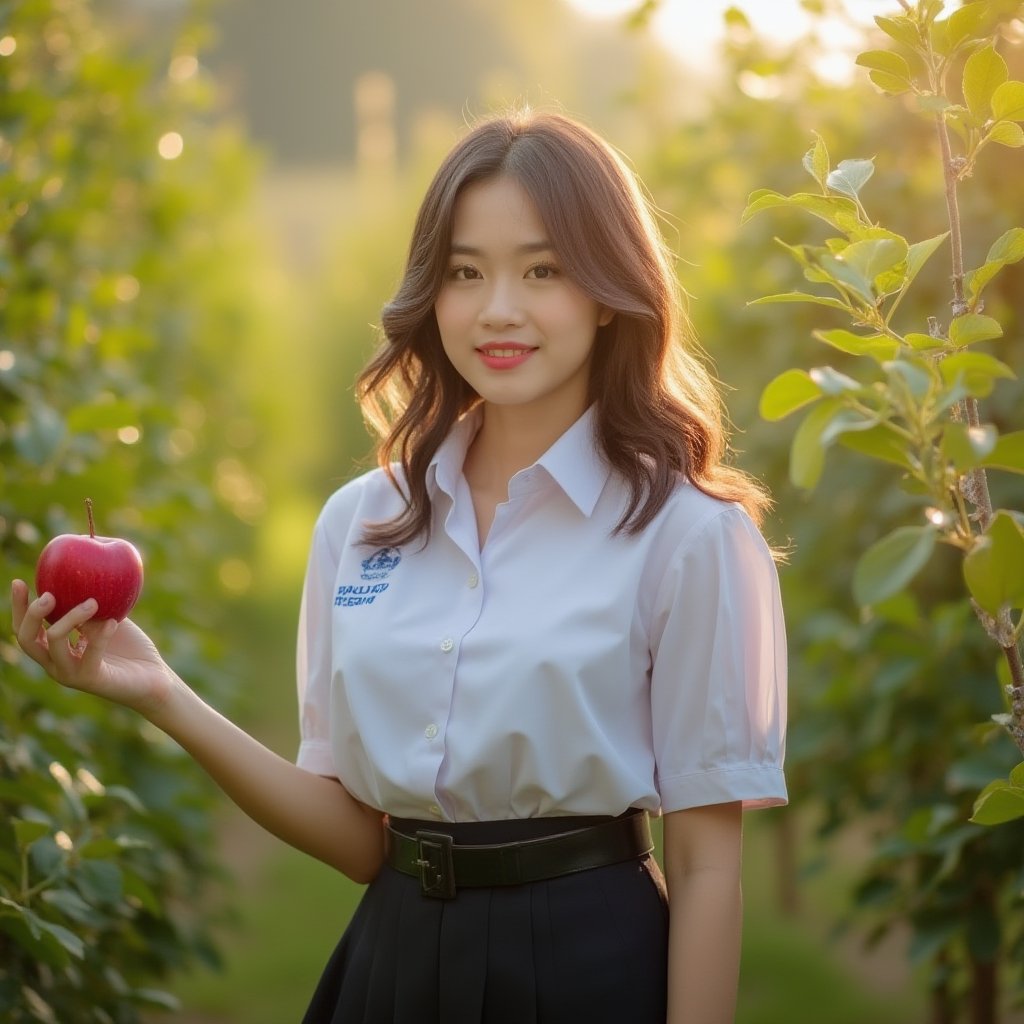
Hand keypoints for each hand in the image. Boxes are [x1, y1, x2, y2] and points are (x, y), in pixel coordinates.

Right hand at [11, 579, 178, 718]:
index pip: (26, 629)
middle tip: (48, 595)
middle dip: (31, 614)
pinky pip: (90, 654)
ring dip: (71, 617)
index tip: (19, 581)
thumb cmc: (131, 648)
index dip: (18, 607)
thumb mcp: (108, 620)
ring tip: (93, 602)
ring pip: (54, 642)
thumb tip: (81, 577)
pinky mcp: (92, 679)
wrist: (154, 679)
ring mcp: (71, 674)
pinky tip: (114, 621)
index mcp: (56, 649)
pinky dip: (101, 635)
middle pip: (27, 639)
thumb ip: (93, 605)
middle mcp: (57, 663)